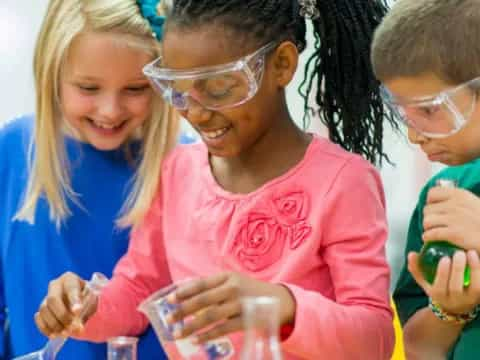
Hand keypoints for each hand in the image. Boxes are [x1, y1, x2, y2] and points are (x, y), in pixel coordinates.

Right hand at [34, 272, 97, 337]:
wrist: (80, 302)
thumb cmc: (87, 299)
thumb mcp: (91, 302)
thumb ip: (84, 312)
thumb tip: (77, 328)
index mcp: (70, 279)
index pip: (71, 288)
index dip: (73, 300)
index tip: (77, 311)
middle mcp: (55, 285)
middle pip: (52, 299)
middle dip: (62, 315)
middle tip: (71, 327)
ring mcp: (46, 297)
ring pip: (44, 310)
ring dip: (54, 324)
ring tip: (65, 333)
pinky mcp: (41, 310)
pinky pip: (38, 318)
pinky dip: (45, 328)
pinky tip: (54, 335)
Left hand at [165, 272, 295, 342]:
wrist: (280, 300)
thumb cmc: (250, 291)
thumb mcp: (234, 282)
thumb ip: (214, 287)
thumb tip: (186, 294)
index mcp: (227, 277)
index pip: (201, 284)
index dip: (184, 292)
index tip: (169, 300)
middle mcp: (232, 288)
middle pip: (203, 300)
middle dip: (183, 310)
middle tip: (169, 319)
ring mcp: (240, 304)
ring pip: (210, 316)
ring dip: (192, 326)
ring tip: (178, 333)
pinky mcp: (246, 319)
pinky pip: (223, 329)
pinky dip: (208, 335)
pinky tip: (196, 341)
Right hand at [408, 250, 479, 314]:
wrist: (455, 309)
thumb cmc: (438, 290)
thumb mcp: (425, 283)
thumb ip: (417, 268)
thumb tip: (412, 254)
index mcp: (438, 296)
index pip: (440, 287)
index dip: (442, 273)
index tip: (444, 258)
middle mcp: (454, 300)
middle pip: (456, 287)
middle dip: (457, 270)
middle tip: (459, 253)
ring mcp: (469, 300)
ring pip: (474, 287)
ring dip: (474, 269)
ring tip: (471, 253)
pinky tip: (478, 259)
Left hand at [423, 186, 479, 251]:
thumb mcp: (471, 202)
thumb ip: (455, 198)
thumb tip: (435, 191)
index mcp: (459, 194)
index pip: (432, 193)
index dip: (431, 202)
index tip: (435, 210)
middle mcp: (455, 204)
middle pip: (427, 209)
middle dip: (430, 218)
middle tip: (435, 224)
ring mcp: (454, 219)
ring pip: (426, 221)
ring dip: (428, 228)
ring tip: (434, 231)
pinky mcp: (454, 233)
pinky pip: (430, 234)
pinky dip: (428, 237)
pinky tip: (431, 238)